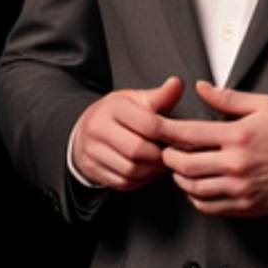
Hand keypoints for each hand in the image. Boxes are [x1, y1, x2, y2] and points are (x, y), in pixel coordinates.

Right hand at [72, 75, 185, 190]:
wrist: (85, 130)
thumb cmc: (117, 114)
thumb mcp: (136, 100)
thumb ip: (160, 96)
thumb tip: (177, 84)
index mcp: (113, 108)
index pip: (149, 124)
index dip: (170, 135)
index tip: (182, 139)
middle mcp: (98, 129)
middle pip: (138, 150)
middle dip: (159, 156)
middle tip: (171, 155)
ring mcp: (92, 151)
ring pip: (131, 170)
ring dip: (151, 171)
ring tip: (160, 163)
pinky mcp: (92, 170)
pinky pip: (123, 182)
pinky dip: (139, 181)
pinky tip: (146, 171)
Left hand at [155, 80, 267, 218]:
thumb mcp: (263, 105)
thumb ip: (228, 98)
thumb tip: (201, 88)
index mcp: (237, 135)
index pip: (187, 134)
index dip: (165, 131)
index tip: (156, 129)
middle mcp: (235, 163)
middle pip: (183, 165)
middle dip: (168, 157)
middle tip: (167, 151)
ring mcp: (239, 187)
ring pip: (192, 188)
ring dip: (179, 179)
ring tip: (180, 170)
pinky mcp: (245, 205)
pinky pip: (208, 207)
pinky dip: (195, 199)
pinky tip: (197, 188)